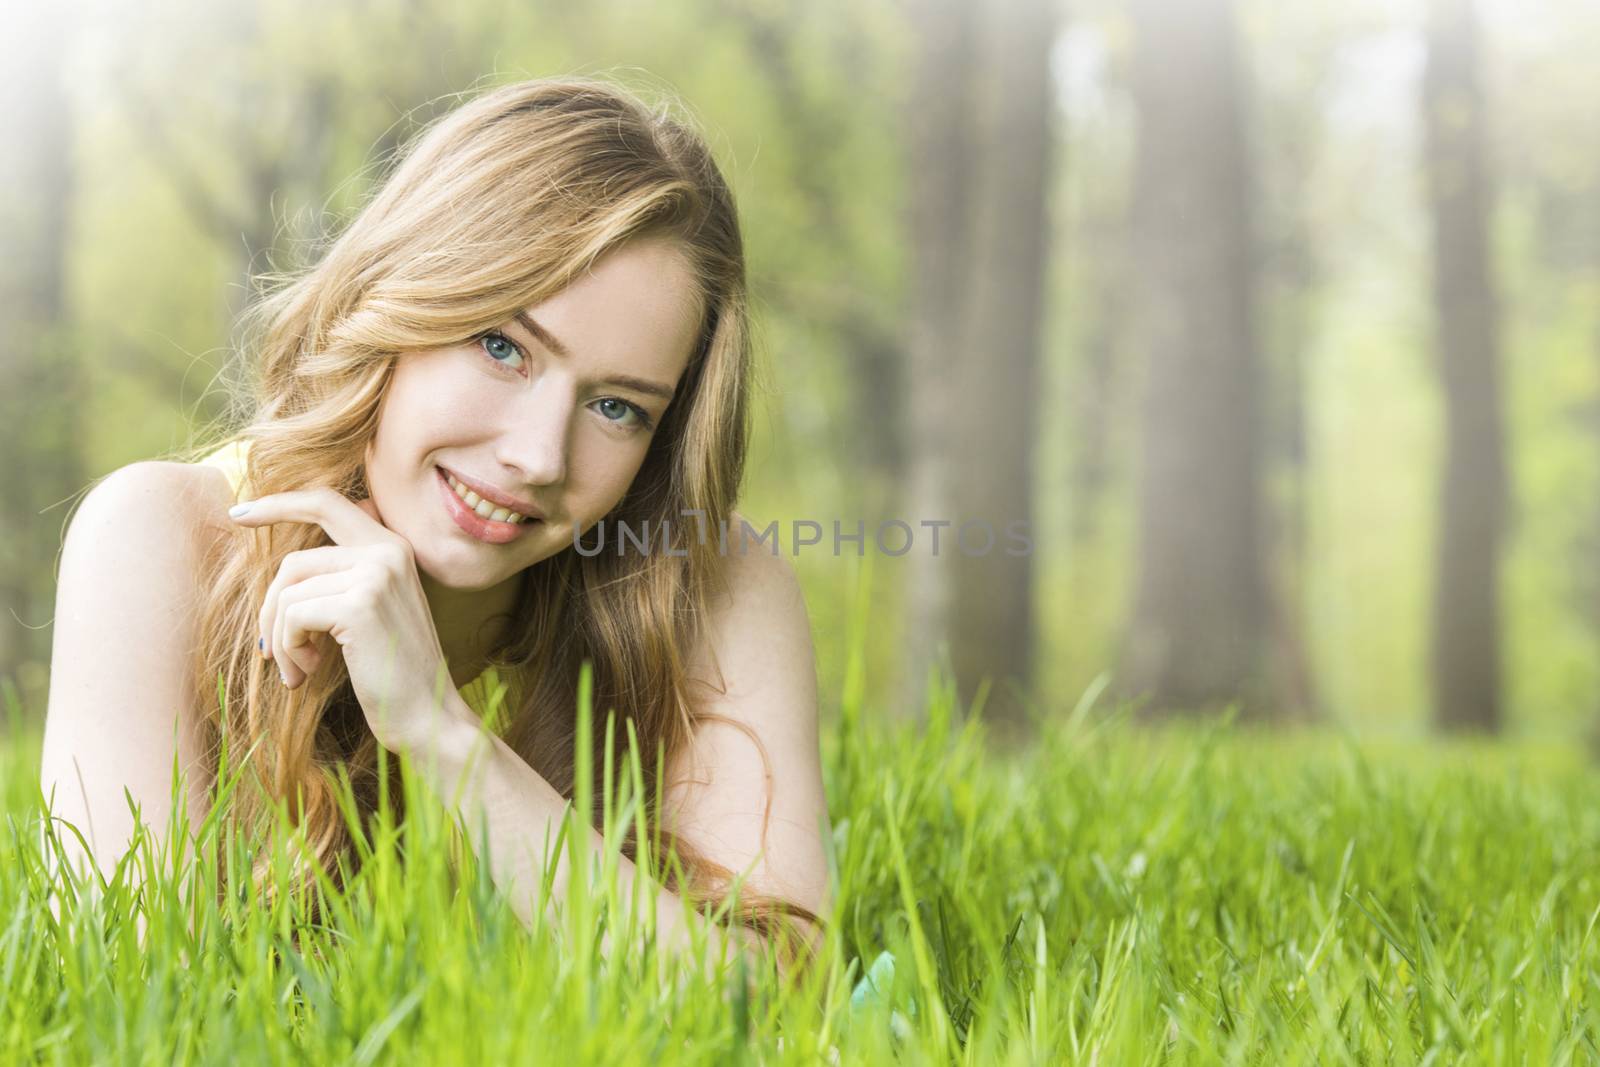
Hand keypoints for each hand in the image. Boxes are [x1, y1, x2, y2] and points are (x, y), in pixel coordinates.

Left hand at [229, 489, 461, 752]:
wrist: (427, 715)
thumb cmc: (394, 673)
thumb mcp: (374, 611)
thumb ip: (346, 576)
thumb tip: (295, 563)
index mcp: (392, 548)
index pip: (327, 503)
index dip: (278, 503)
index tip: (238, 513)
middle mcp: (387, 552)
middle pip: (294, 562)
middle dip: (269, 607)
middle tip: (268, 649)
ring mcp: (376, 575)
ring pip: (289, 594)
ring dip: (281, 640)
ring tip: (298, 671)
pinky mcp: (359, 605)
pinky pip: (292, 617)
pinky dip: (288, 650)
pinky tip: (307, 673)